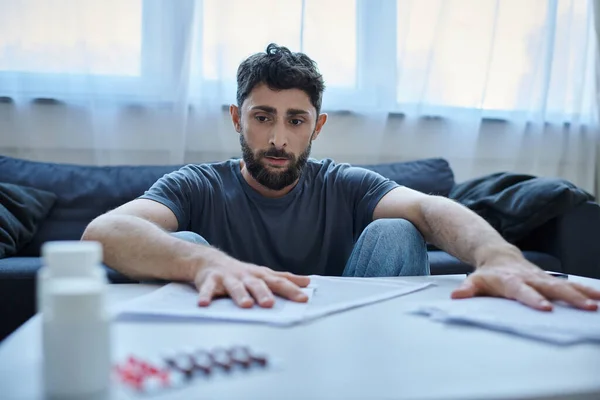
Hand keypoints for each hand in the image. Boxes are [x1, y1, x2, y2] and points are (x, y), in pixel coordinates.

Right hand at [193, 254, 309, 307]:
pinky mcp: (210, 281)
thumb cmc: (242, 273)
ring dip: (240, 295)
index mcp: (260, 275)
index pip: (278, 282)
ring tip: (245, 305)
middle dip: (264, 293)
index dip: (291, 290)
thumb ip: (284, 278)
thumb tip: (307, 282)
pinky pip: (208, 289)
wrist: (211, 260)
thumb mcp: (263, 274)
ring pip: (235, 286)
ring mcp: (228, 278)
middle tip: (270, 304)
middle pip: (257, 284)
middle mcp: (246, 276)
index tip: (303, 299)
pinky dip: (206, 296)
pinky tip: (204, 304)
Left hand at [451, 258, 599, 310]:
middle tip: (586, 307)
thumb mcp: (474, 280)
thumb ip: (467, 289)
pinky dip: (586, 289)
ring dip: (583, 293)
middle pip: (551, 288)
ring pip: (565, 285)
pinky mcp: (550, 279)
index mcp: (512, 281)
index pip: (523, 291)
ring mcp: (542, 278)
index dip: (533, 299)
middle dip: (569, 297)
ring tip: (598, 303)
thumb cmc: (487, 273)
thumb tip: (456, 296)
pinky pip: (571, 285)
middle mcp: (530, 278)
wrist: (497, 254)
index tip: (545, 308)